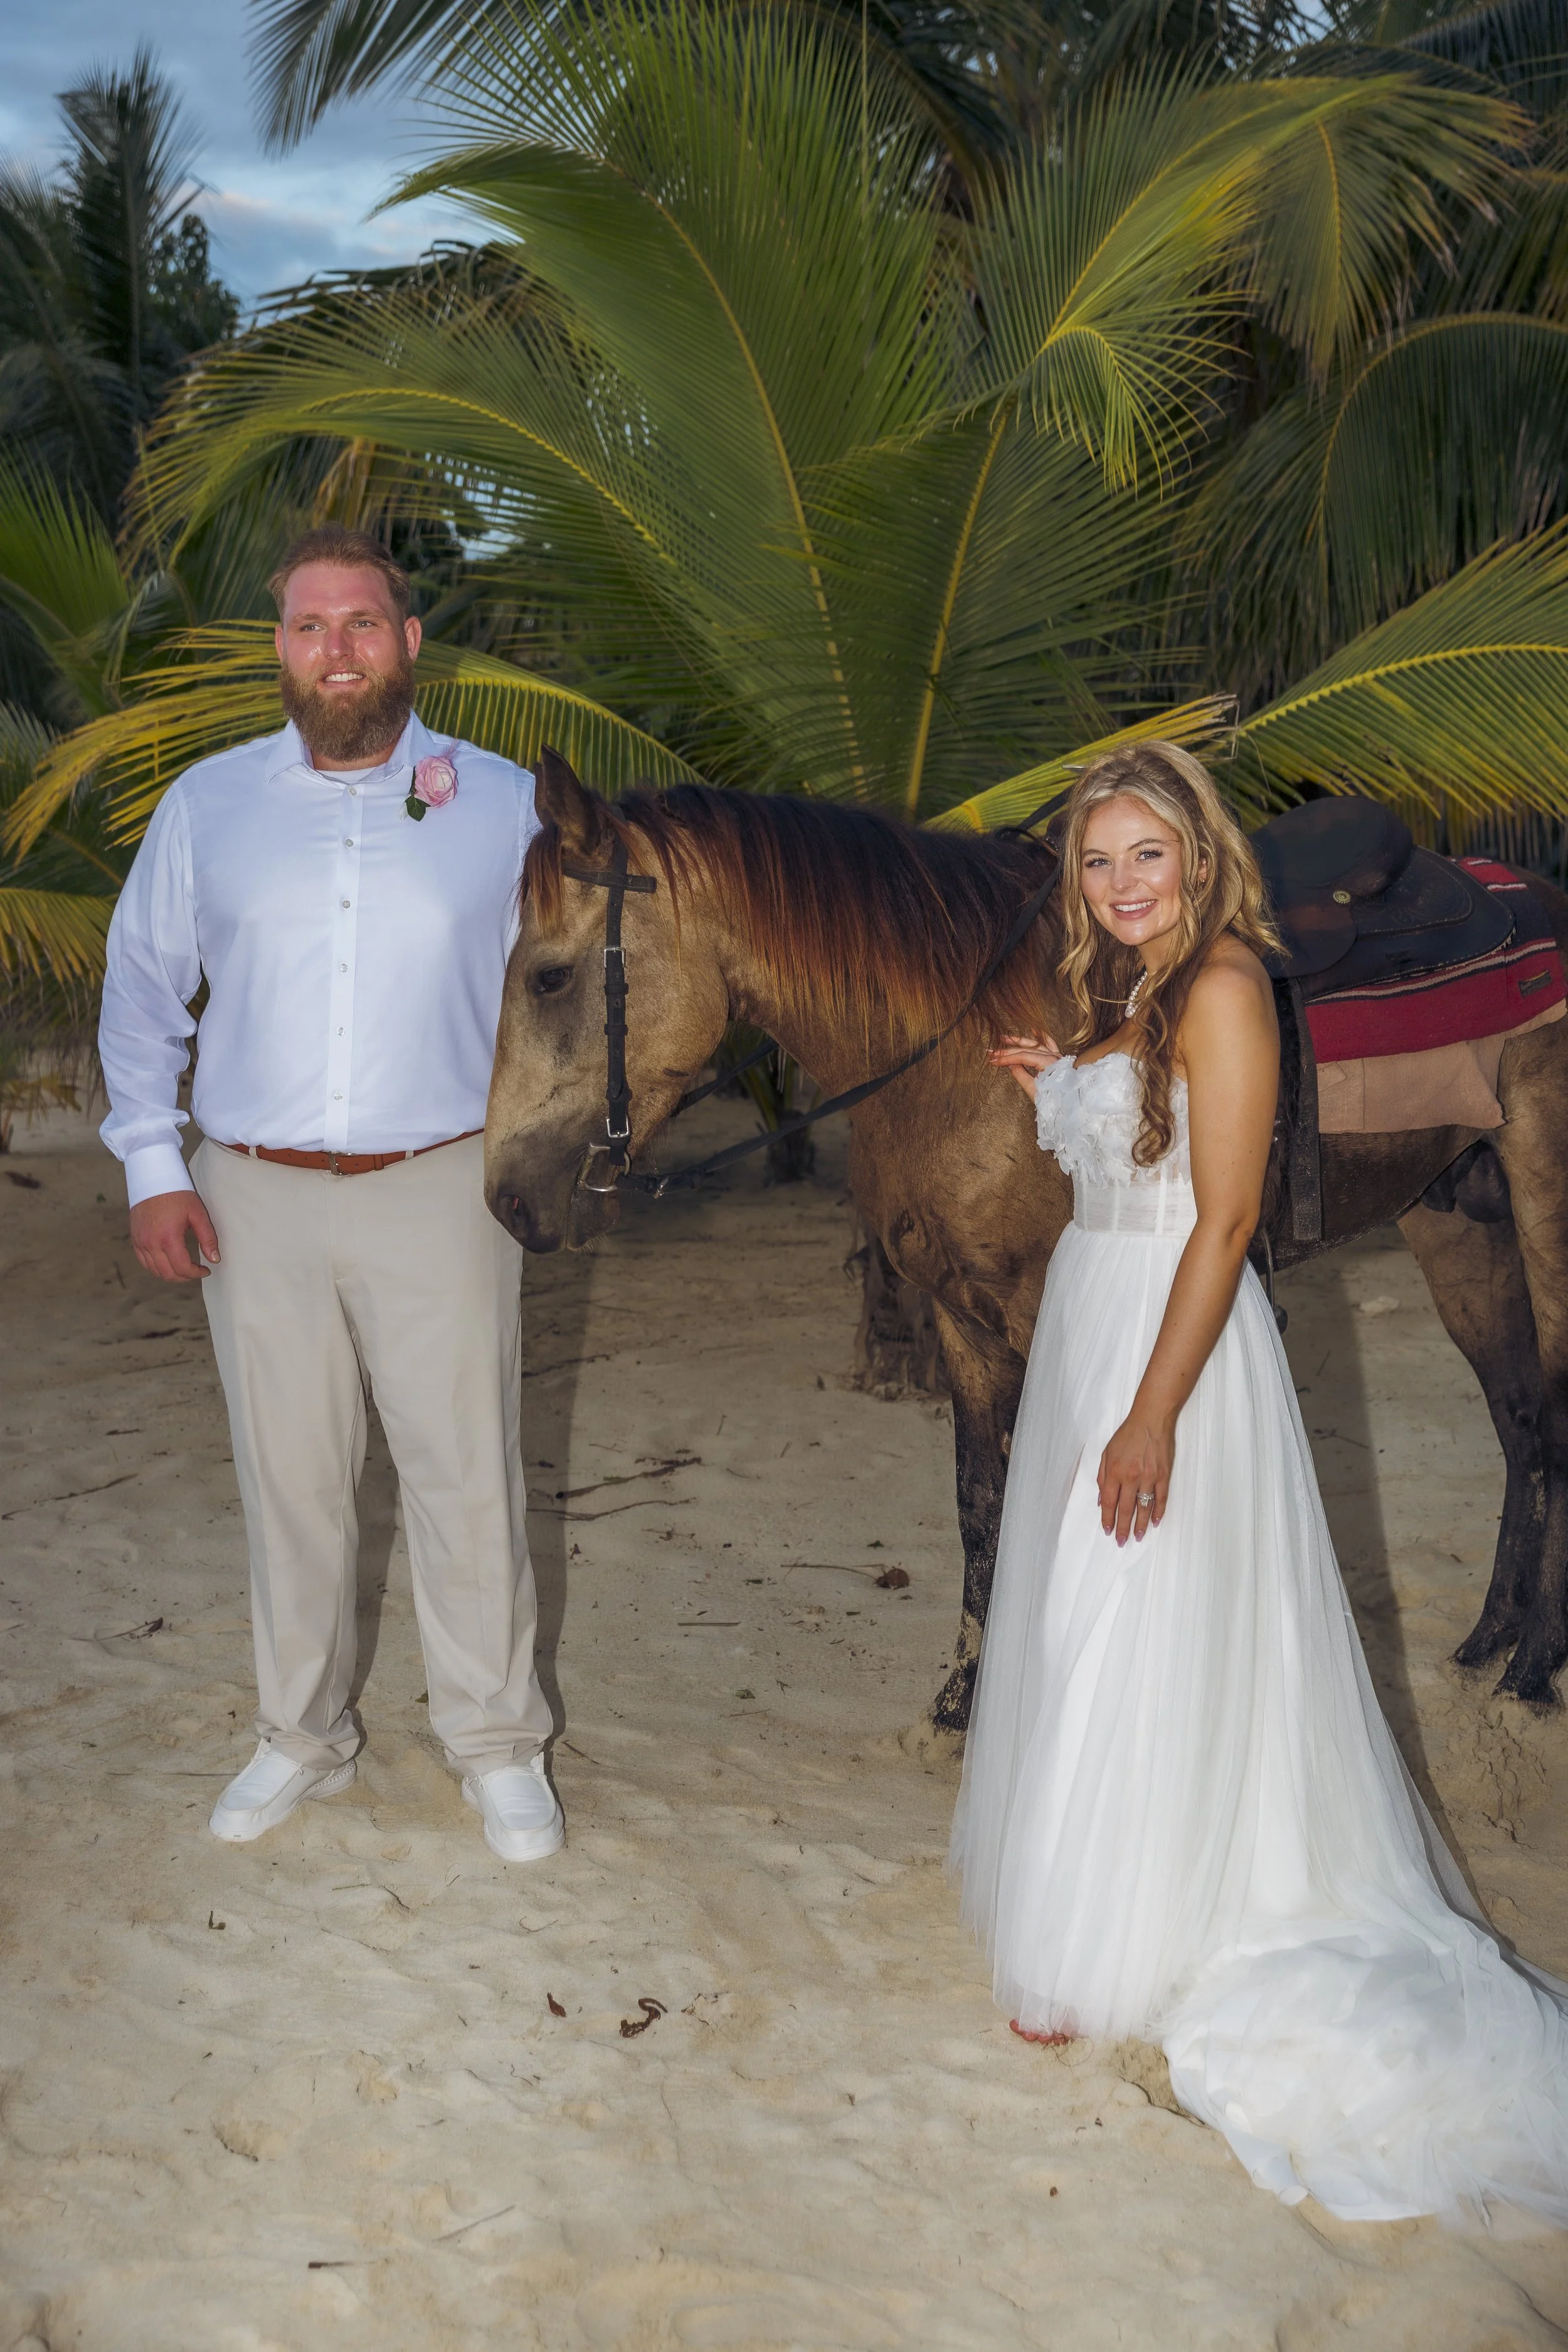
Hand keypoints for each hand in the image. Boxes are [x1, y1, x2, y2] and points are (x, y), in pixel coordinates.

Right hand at [129, 1189, 219, 1282]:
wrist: (153, 1179)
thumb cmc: (177, 1194)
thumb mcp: (198, 1214)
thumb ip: (207, 1238)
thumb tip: (215, 1259)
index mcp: (168, 1237)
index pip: (182, 1268)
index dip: (196, 1273)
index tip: (205, 1270)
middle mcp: (151, 1243)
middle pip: (168, 1273)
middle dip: (185, 1277)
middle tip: (197, 1271)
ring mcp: (140, 1242)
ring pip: (155, 1271)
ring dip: (171, 1274)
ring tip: (184, 1269)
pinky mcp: (135, 1239)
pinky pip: (144, 1262)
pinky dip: (156, 1268)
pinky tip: (168, 1263)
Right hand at [988, 1032, 1062, 1099]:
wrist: (1072, 1103)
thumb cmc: (1055, 1100)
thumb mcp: (1034, 1090)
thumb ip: (1021, 1075)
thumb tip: (1010, 1064)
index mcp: (1048, 1063)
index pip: (1022, 1057)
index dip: (1006, 1058)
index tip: (993, 1061)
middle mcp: (1053, 1056)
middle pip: (1027, 1050)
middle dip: (1008, 1051)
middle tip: (993, 1052)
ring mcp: (1057, 1056)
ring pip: (1036, 1044)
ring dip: (1020, 1041)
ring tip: (1005, 1038)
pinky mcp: (1058, 1059)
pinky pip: (1050, 1043)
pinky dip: (1041, 1037)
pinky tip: (1033, 1030)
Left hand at [1097, 1411, 1172, 1544]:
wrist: (1151, 1419)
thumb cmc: (1127, 1435)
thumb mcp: (1106, 1453)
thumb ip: (1102, 1477)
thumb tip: (1102, 1500)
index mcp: (1114, 1471)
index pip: (1109, 1502)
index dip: (1108, 1519)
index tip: (1107, 1531)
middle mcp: (1131, 1477)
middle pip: (1126, 1509)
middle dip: (1122, 1528)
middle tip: (1121, 1542)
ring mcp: (1149, 1477)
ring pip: (1144, 1508)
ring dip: (1141, 1525)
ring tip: (1138, 1537)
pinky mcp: (1163, 1475)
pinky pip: (1161, 1498)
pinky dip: (1159, 1512)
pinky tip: (1156, 1522)